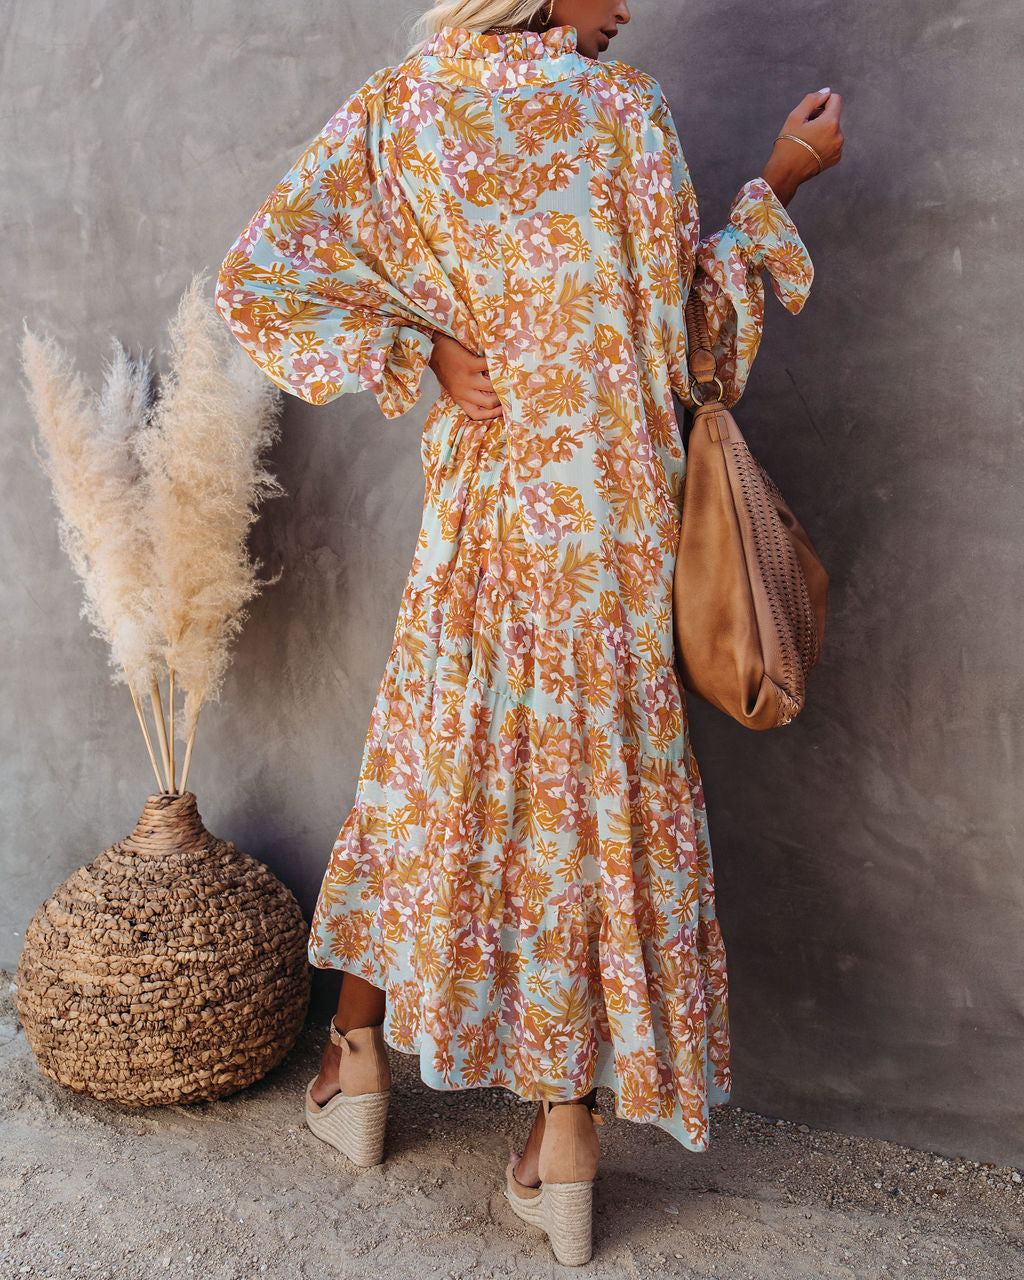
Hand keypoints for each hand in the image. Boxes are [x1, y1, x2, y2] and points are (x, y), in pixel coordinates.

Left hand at [428, 333, 502, 419]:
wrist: (432, 348)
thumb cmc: (445, 365)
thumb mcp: (453, 383)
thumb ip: (467, 390)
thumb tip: (489, 392)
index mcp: (459, 398)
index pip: (477, 415)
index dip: (492, 414)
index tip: (504, 410)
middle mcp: (462, 392)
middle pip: (489, 403)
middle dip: (502, 397)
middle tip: (510, 389)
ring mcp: (465, 379)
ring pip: (492, 387)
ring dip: (502, 381)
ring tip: (509, 375)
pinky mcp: (468, 364)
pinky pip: (489, 366)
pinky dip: (497, 363)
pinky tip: (502, 359)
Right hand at [760, 88, 843, 206]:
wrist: (785, 174)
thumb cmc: (787, 144)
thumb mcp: (795, 116)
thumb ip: (812, 99)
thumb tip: (826, 91)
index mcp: (831, 123)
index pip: (836, 99)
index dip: (822, 102)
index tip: (810, 112)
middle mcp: (839, 136)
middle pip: (833, 115)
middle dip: (820, 117)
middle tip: (803, 129)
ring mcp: (838, 149)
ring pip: (833, 129)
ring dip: (822, 130)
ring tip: (806, 141)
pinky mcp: (836, 158)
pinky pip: (833, 142)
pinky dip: (824, 142)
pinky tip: (811, 150)